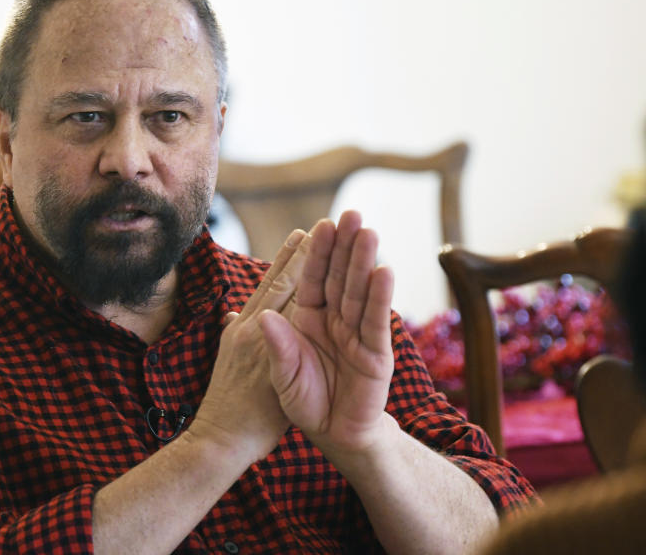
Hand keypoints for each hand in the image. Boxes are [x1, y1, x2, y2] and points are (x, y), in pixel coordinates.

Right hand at [189, 229, 309, 463]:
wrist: (221, 439)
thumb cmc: (230, 406)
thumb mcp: (231, 362)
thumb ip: (237, 335)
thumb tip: (232, 316)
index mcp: (248, 327)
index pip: (274, 286)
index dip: (290, 258)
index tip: (306, 233)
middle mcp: (256, 326)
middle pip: (288, 280)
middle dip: (310, 249)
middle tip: (329, 220)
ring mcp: (265, 339)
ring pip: (296, 291)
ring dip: (316, 259)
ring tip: (332, 231)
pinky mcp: (273, 356)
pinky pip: (298, 319)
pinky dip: (317, 293)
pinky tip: (341, 274)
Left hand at [259, 211, 394, 455]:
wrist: (331, 433)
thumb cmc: (303, 400)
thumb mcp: (281, 374)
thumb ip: (276, 347)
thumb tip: (262, 319)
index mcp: (305, 318)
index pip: (310, 279)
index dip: (315, 253)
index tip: (319, 224)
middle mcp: (333, 319)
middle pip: (339, 277)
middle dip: (344, 245)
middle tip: (351, 214)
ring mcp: (356, 333)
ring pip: (358, 292)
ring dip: (363, 263)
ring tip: (369, 233)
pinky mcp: (376, 353)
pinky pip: (375, 322)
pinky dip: (379, 298)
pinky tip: (384, 272)